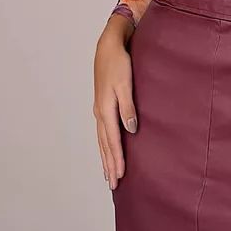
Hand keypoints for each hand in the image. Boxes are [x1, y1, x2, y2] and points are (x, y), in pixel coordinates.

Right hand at [93, 28, 137, 190]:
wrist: (109, 45)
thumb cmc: (119, 62)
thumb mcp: (125, 83)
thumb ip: (128, 107)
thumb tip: (131, 130)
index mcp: (105, 109)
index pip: (112, 140)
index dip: (116, 159)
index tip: (120, 177)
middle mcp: (100, 112)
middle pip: (104, 144)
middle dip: (109, 164)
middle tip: (113, 184)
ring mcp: (99, 108)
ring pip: (102, 139)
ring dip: (105, 156)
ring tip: (108, 173)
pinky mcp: (102, 104)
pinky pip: (102, 130)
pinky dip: (104, 143)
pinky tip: (107, 148)